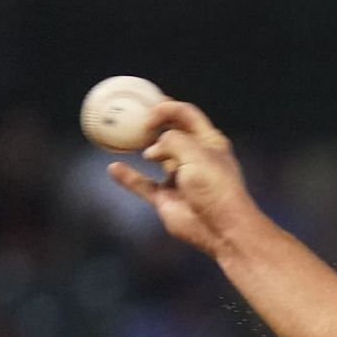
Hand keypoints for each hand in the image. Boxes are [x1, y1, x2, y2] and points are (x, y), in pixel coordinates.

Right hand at [107, 100, 260, 256]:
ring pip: (158, 157)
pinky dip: (128, 177)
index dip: (167, 108)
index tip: (148, 112)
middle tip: (136, 119)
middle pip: (172, 133)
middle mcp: (195, 158)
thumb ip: (171, 140)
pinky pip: (143, 185)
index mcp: (209, 142)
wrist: (222, 228)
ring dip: (146, 149)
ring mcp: (180, 179)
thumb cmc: (215, 186)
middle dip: (155, 124)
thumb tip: (153, 149)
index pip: (186, 115)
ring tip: (130, 139)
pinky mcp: (167, 199)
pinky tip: (114, 168)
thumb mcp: (195, 151)